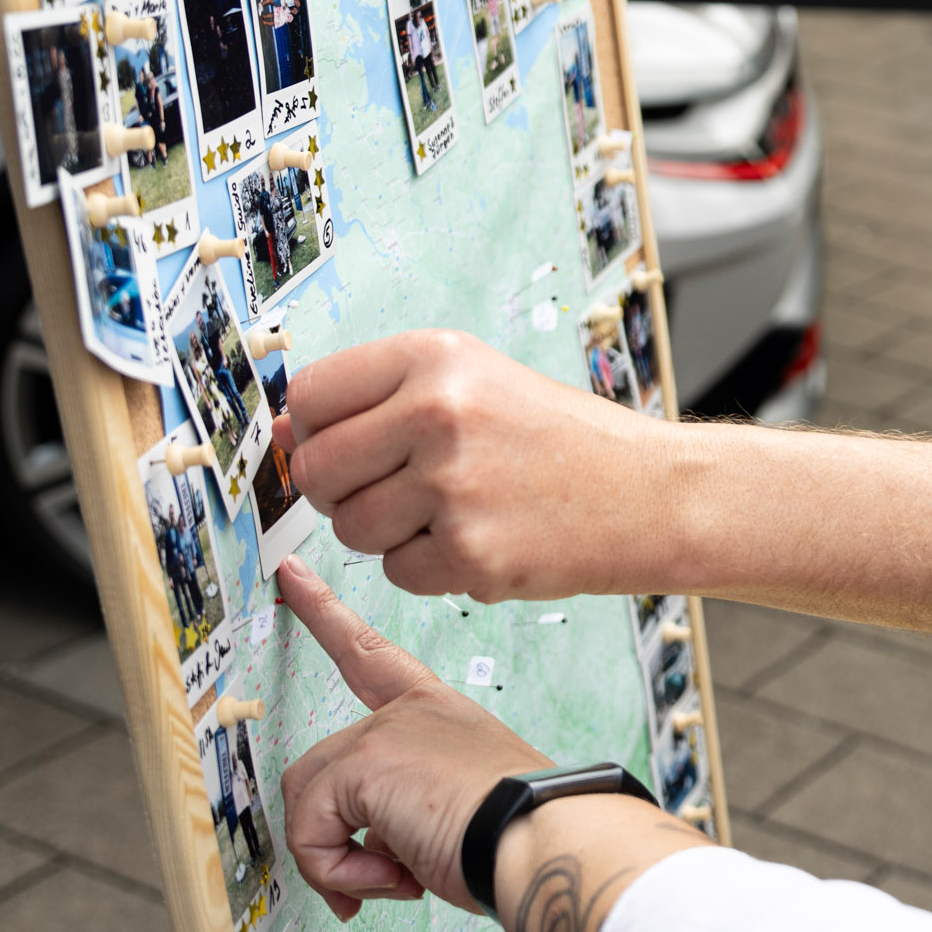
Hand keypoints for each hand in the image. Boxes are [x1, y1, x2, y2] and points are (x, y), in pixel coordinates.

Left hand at [274, 557, 555, 919]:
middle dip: (330, 836)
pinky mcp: (362, 764)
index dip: (327, 614)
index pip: (372, 653)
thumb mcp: (459, 804)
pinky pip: (309, 830)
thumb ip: (405, 808)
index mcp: (436, 710)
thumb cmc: (520, 832)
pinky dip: (337, 871)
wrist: (542, 838)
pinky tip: (388, 881)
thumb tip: (377, 849)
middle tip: (374, 881)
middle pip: (319, 769)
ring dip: (337, 861)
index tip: (293, 575)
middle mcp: (407, 712)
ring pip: (307, 802)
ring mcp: (382, 732)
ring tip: (392, 882)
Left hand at [278, 330, 672, 598]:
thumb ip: (381, 399)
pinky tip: (483, 539)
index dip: (317, 430)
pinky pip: (396, 573)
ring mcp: (452, 486)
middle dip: (344, 490)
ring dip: (388, 533)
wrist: (652, 493)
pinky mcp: (469, 553)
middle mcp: (438, 413)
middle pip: (316, 471)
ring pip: (349, 529)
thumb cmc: (558, 439)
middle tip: (403, 488)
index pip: (311, 396)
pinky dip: (430, 568)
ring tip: (453, 511)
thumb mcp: (477, 382)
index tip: (348, 444)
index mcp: (435, 358)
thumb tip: (279, 434)